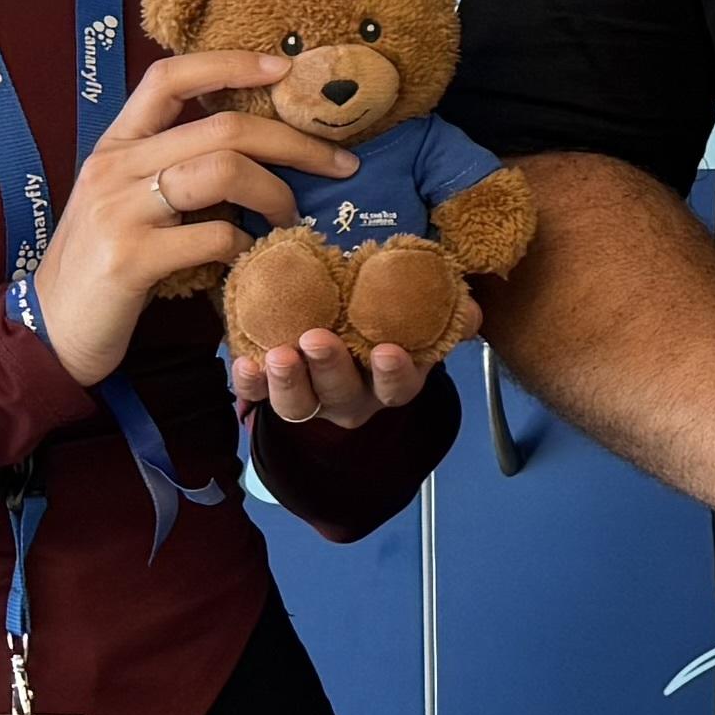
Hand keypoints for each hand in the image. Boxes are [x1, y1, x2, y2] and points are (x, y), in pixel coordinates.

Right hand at [36, 47, 364, 384]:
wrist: (50, 331)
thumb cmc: (103, 264)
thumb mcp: (129, 201)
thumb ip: (174, 167)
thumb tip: (259, 147)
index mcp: (114, 145)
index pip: (168, 76)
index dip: (229, 63)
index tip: (283, 67)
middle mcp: (113, 168)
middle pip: (222, 126)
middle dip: (294, 142)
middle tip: (339, 164)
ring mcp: (119, 211)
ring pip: (225, 170)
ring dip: (277, 193)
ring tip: (291, 216)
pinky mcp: (130, 259)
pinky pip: (216, 234)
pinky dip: (248, 244)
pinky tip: (251, 256)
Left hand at [223, 300, 467, 436]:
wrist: (338, 318)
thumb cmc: (384, 317)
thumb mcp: (421, 315)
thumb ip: (450, 313)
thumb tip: (470, 310)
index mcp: (391, 384)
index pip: (397, 388)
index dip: (393, 374)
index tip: (387, 351)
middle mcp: (350, 398)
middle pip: (341, 395)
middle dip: (330, 370)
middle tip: (317, 338)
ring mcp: (310, 397)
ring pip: (297, 405)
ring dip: (287, 382)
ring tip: (280, 353)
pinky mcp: (271, 388)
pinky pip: (256, 395)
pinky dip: (249, 383)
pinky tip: (243, 360)